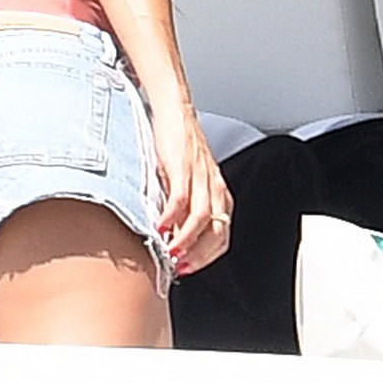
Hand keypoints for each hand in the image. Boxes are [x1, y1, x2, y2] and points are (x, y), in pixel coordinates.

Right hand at [150, 107, 231, 277]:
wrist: (177, 113)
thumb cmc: (182, 148)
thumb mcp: (190, 182)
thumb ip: (186, 208)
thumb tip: (172, 237)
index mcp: (220, 194)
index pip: (223, 236)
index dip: (207, 257)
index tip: (189, 269)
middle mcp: (215, 187)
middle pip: (216, 231)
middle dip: (198, 255)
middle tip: (179, 267)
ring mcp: (201, 177)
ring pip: (201, 219)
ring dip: (185, 241)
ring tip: (170, 252)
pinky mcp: (183, 166)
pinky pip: (181, 198)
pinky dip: (171, 217)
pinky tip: (159, 227)